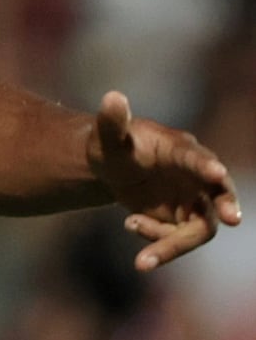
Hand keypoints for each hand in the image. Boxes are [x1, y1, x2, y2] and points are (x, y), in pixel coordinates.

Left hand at [92, 90, 241, 270]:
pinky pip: (178, 238)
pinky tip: (130, 223)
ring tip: (134, 241)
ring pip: (200, 227)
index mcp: (181, 149)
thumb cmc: (112, 145)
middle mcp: (196, 175)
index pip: (198, 158)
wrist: (112, 166)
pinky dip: (157, 240)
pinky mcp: (184, 219)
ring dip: (173, 243)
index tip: (218, 174)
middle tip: (233, 220)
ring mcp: (193, 199)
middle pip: (217, 196)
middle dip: (226, 206)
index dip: (207, 166)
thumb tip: (112, 97)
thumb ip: (112, 122)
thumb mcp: (106, 136)